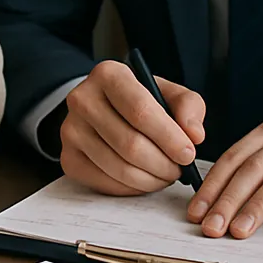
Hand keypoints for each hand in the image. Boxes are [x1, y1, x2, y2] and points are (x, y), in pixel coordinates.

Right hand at [60, 60, 205, 194]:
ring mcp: (70, 130)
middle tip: (179, 169)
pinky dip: (132, 188)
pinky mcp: (68, 157)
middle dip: (163, 164)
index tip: (188, 153)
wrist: (103, 107)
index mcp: (108, 74)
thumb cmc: (140, 101)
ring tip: (164, 174)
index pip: (139, 110)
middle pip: (130, 144)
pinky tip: (143, 178)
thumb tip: (194, 135)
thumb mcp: (168, 92)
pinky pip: (106, 183)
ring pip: (119, 167)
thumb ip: (189, 107)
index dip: (168, 136)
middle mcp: (82, 98)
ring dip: (150, 179)